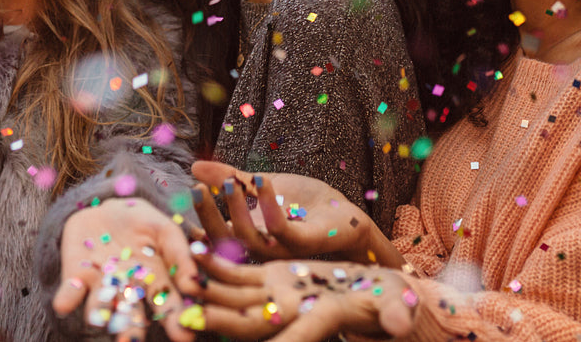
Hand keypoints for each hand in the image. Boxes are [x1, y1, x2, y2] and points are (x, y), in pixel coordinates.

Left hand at [52, 197, 201, 341]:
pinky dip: (67, 297)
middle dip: (131, 330)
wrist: (108, 208)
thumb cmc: (144, 223)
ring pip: (100, 304)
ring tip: (98, 320)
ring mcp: (101, 285)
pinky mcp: (75, 275)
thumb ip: (179, 254)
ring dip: (98, 312)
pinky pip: (70, 290)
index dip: (174, 319)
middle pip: (131, 314)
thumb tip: (194, 282)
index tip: (184, 336)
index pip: (166, 305)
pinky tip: (64, 303)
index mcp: (154, 283)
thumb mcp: (166, 231)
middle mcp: (127, 291)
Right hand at [191, 161, 371, 261]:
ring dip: (235, 209)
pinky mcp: (304, 243)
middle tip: (195, 189)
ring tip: (230, 181)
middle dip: (207, 215)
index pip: (214, 238)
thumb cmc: (303, 205)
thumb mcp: (261, 186)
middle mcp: (261, 249)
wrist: (344, 215)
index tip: (181, 204)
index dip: (195, 225)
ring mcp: (281, 250)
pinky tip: (261, 179)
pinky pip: (280, 230)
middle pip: (224, 242)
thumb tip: (194, 166)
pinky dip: (268, 204)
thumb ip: (230, 178)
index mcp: (248, 238)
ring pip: (248, 238)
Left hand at [195, 255, 416, 341]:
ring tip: (180, 279)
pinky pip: (238, 273)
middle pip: (250, 321)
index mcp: (321, 318)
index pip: (295, 337)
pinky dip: (216, 262)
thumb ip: (395, 314)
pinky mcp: (273, 277)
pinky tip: (193, 248)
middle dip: (219, 319)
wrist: (379, 293)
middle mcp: (292, 312)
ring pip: (236, 296)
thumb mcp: (396, 306)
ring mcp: (279, 295)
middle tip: (190, 317)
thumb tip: (399, 325)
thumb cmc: (393, 303)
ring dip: (208, 289)